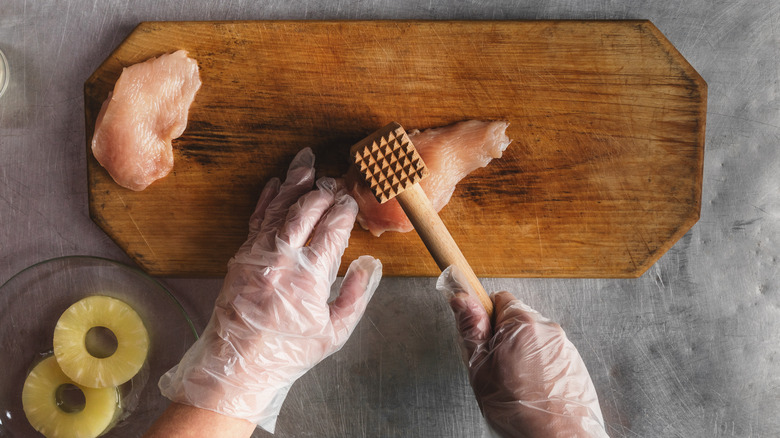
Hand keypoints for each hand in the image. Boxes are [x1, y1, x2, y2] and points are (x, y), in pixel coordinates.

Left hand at [158, 148, 381, 432]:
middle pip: (305, 211)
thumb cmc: (289, 352)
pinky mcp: (241, 256)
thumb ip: (355, 295)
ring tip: (305, 160)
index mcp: (309, 278)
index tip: (351, 200)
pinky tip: (276, 183)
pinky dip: (267, 199)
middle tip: (333, 178)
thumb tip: (370, 264)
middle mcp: (282, 260)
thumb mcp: (334, 332)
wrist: (237, 365)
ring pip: (280, 208)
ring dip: (294, 183)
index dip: (344, 210)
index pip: (332, 229)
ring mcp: (258, 255)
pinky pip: (257, 219)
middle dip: (322, 190)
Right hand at [438, 267, 607, 437]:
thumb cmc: (520, 411)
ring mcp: (565, 346)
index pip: (499, 298)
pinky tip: (533, 390)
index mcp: (522, 324)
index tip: (481, 335)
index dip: (486, 317)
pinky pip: (550, 356)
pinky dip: (540, 368)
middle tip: (496, 368)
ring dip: (523, 354)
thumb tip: (462, 299)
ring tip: (516, 384)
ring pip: (534, 339)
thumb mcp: (481, 368)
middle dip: (504, 338)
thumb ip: (471, 329)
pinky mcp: (575, 363)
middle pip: (517, 320)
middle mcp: (548, 329)